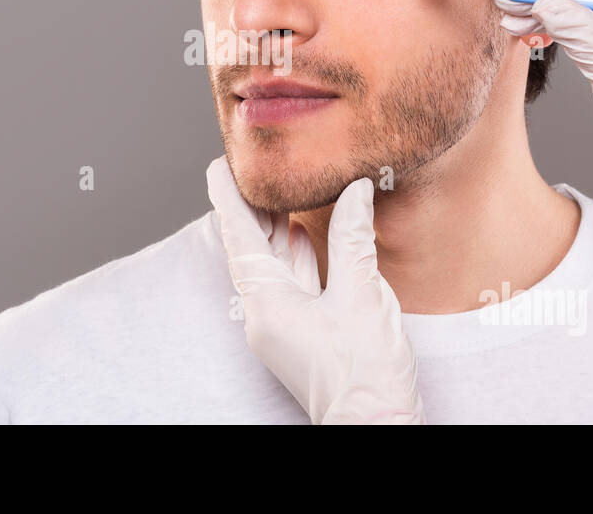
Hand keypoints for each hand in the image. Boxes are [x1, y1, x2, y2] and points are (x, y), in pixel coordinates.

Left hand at [205, 156, 423, 423]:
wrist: (374, 426)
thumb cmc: (366, 371)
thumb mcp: (362, 295)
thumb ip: (353, 238)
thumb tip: (354, 190)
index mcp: (267, 304)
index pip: (239, 237)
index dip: (228, 198)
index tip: (218, 166)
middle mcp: (264, 315)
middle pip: (252, 249)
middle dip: (255, 208)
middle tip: (256, 168)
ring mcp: (280, 326)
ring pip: (272, 266)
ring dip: (276, 230)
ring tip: (281, 189)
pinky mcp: (299, 334)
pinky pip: (290, 285)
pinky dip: (296, 257)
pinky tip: (305, 235)